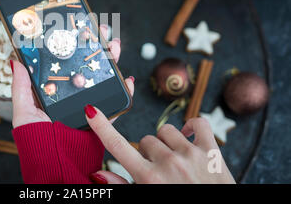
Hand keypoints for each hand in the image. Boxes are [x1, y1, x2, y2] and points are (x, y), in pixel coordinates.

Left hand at [11, 25, 134, 128]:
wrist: (55, 165)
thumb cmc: (35, 140)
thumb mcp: (24, 111)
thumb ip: (21, 87)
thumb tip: (15, 60)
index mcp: (55, 91)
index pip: (65, 62)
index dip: (72, 45)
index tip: (77, 28)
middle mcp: (73, 96)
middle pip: (87, 66)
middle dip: (95, 47)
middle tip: (99, 30)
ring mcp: (89, 106)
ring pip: (103, 79)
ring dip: (111, 61)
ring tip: (113, 45)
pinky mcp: (102, 119)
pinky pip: (116, 104)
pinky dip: (125, 92)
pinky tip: (127, 80)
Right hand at [86, 108, 234, 183]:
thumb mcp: (145, 203)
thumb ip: (121, 187)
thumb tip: (98, 173)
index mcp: (149, 179)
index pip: (117, 146)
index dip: (102, 127)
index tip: (91, 110)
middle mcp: (168, 164)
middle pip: (145, 140)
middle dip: (149, 153)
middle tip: (160, 172)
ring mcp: (192, 155)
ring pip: (166, 131)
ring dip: (168, 143)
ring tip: (176, 162)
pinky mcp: (213, 151)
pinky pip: (198, 123)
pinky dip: (192, 127)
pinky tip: (189, 139)